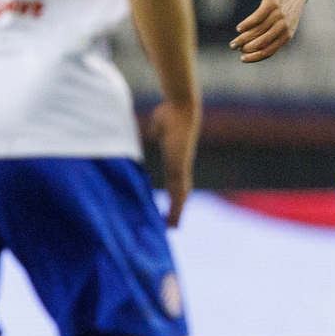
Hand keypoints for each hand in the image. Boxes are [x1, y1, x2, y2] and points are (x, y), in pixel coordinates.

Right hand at [147, 99, 199, 226]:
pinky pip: (177, 191)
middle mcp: (180, 165)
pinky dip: (175, 206)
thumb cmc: (168, 114)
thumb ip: (156, 133)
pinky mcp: (179, 167)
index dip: (172, 195)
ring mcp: (181, 167)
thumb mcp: (158, 127)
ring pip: (180, 195)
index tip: (170, 205)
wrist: (180, 108)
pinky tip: (173, 214)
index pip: (175, 182)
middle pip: (180, 192)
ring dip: (176, 212)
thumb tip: (154, 132)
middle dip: (177, 209)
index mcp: (175, 159)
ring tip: (172, 227)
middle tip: (173, 225)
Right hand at [232, 0, 306, 62]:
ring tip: (234, 42)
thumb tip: (257, 53)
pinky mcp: (270, 5)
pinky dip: (246, 24)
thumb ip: (275, 40)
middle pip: (261, 42)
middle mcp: (283, 27)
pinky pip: (256, 17)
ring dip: (242, 38)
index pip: (269, 51)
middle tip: (235, 48)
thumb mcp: (286, 29)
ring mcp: (277, 15)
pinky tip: (239, 29)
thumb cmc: (287, 14)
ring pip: (257, 30)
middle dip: (246, 47)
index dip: (254, 57)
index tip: (242, 59)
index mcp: (287, 36)